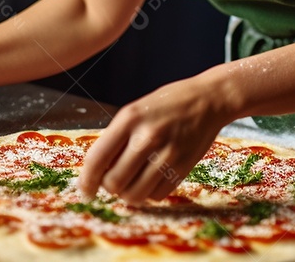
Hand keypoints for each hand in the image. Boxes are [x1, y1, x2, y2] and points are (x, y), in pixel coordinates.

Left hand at [76, 75, 234, 203]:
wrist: (208, 100)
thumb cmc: (168, 104)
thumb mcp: (136, 111)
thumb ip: (117, 137)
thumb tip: (97, 172)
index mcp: (130, 118)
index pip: (98, 158)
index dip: (86, 180)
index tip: (85, 190)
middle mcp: (147, 136)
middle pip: (114, 183)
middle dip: (109, 187)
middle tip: (114, 180)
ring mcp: (167, 153)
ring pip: (134, 194)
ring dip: (128, 194)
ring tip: (132, 182)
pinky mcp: (183, 167)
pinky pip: (156, 195)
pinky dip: (150, 192)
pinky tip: (153, 178)